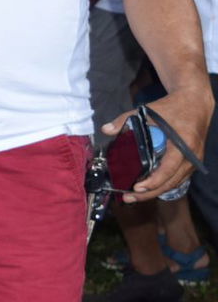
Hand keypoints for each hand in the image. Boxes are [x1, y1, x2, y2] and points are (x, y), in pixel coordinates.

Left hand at [104, 86, 214, 201]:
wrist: (196, 103)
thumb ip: (125, 120)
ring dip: (157, 191)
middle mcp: (192, 156)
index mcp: (183, 143)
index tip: (137, 188)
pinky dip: (164, 184)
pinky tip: (149, 188)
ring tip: (135, 196)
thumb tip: (106, 130)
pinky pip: (179, 178)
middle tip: (129, 198)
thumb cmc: (172, 107)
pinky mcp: (192, 162)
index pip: (169, 169)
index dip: (153, 181)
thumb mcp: (148, 111)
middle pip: (171, 181)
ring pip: (176, 183)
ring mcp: (194, 160)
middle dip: (150, 193)